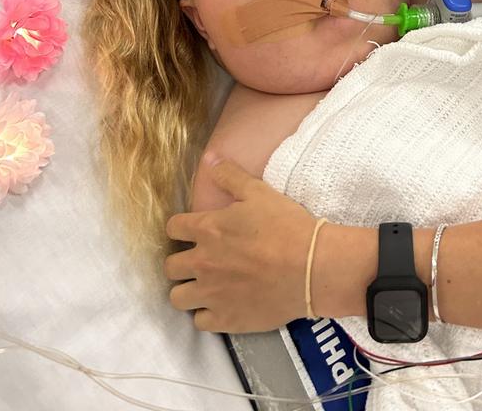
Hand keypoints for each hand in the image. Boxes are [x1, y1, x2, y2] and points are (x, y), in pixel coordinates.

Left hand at [165, 155, 317, 332]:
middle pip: (170, 266)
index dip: (180, 228)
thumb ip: (230, 176)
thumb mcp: (259, 192)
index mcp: (207, 230)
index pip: (172, 228)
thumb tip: (210, 159)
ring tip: (205, 285)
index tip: (191, 231)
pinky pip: (199, 322)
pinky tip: (221, 305)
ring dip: (188, 290)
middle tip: (200, 259)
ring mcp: (212, 294)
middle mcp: (202, 263)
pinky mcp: (226, 319)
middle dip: (181, 261)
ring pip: (177, 297)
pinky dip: (206, 314)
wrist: (311, 268)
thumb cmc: (286, 226)